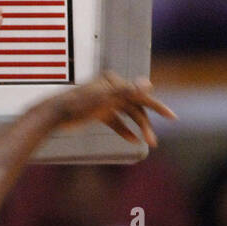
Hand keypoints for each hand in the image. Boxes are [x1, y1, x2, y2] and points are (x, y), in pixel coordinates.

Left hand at [52, 72, 176, 147]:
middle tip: (154, 142)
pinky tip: (133, 141)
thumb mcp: (104, 99)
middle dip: (145, 124)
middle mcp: (112, 89)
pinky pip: (116, 122)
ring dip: (137, 129)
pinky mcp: (99, 111)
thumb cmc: (77, 105)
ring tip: (148, 143)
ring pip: (127, 115)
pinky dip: (124, 130)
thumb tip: (148, 83)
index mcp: (115, 82)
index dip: (157, 107)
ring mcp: (106, 100)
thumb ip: (127, 91)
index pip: (141, 95)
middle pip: (135, 107)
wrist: (53, 115)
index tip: (172, 117)